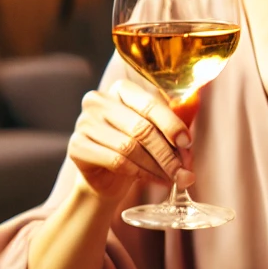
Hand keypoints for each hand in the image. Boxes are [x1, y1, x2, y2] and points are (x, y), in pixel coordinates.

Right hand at [66, 80, 193, 199]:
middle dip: (167, 153)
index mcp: (121, 89)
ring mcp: (84, 122)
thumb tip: (190, 131)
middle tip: (183, 172)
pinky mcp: (77, 146)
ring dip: (155, 166)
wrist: (106, 176)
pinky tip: (152, 179)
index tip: (187, 143)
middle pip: (141, 128)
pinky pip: (116, 161)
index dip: (172, 125)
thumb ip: (174, 127)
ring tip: (171, 178)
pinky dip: (139, 173)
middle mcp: (98, 101)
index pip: (150, 104)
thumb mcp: (157, 133)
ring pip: (129, 147)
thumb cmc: (135, 148)